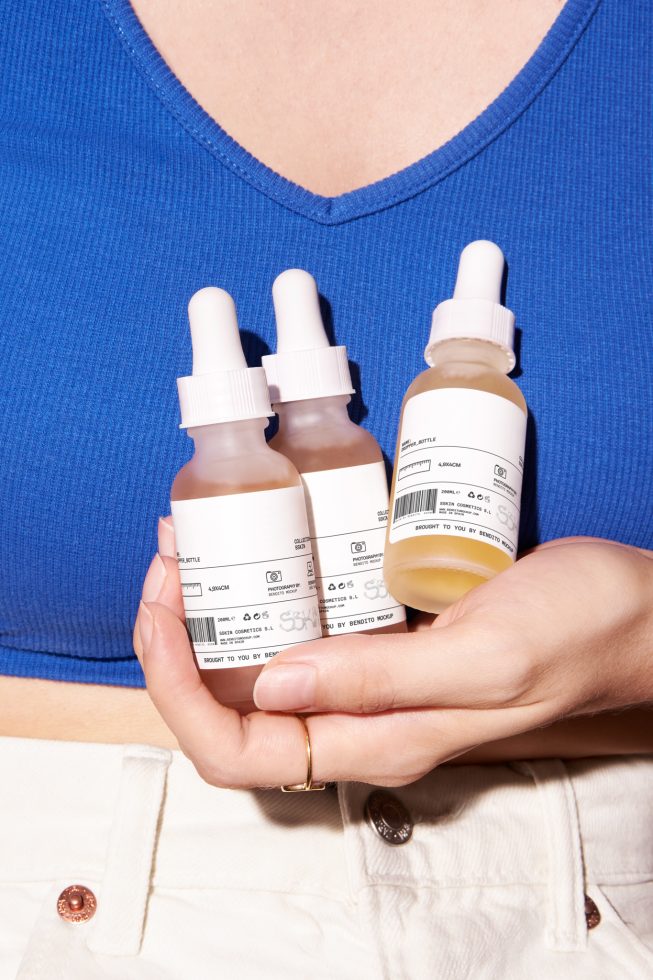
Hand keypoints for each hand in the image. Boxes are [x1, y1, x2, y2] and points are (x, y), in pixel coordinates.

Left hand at [134, 530, 652, 787]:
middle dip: (178, 642)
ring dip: (212, 613)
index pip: (240, 751)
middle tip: (170, 561)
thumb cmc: (578, 631)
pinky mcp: (387, 642)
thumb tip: (270, 681)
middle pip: (233, 711)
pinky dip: (263, 593)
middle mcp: (367, 720)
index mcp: (383, 739)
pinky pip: (303, 631)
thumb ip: (382, 680)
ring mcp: (375, 681)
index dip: (180, 690)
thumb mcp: (485, 655)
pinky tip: (262, 547)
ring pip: (259, 669)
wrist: (634, 612)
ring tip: (194, 546)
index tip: (164, 608)